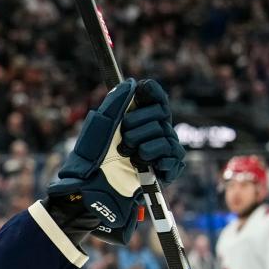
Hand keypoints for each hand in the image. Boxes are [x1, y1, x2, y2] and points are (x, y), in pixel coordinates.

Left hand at [45, 78, 185, 245]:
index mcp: (137, 117)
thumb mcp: (102, 124)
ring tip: (129, 156)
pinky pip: (174, 156)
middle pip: (161, 114)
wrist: (95, 185)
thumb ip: (117, 101)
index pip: (156, 97)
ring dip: (144, 146)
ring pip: (166, 135)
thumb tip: (133, 83)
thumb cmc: (93, 156)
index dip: (152, 93)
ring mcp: (161, 149)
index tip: (142, 91)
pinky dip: (159, 160)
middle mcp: (152, 130)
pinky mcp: (167, 168)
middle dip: (138, 126)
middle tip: (123, 140)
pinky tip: (145, 165)